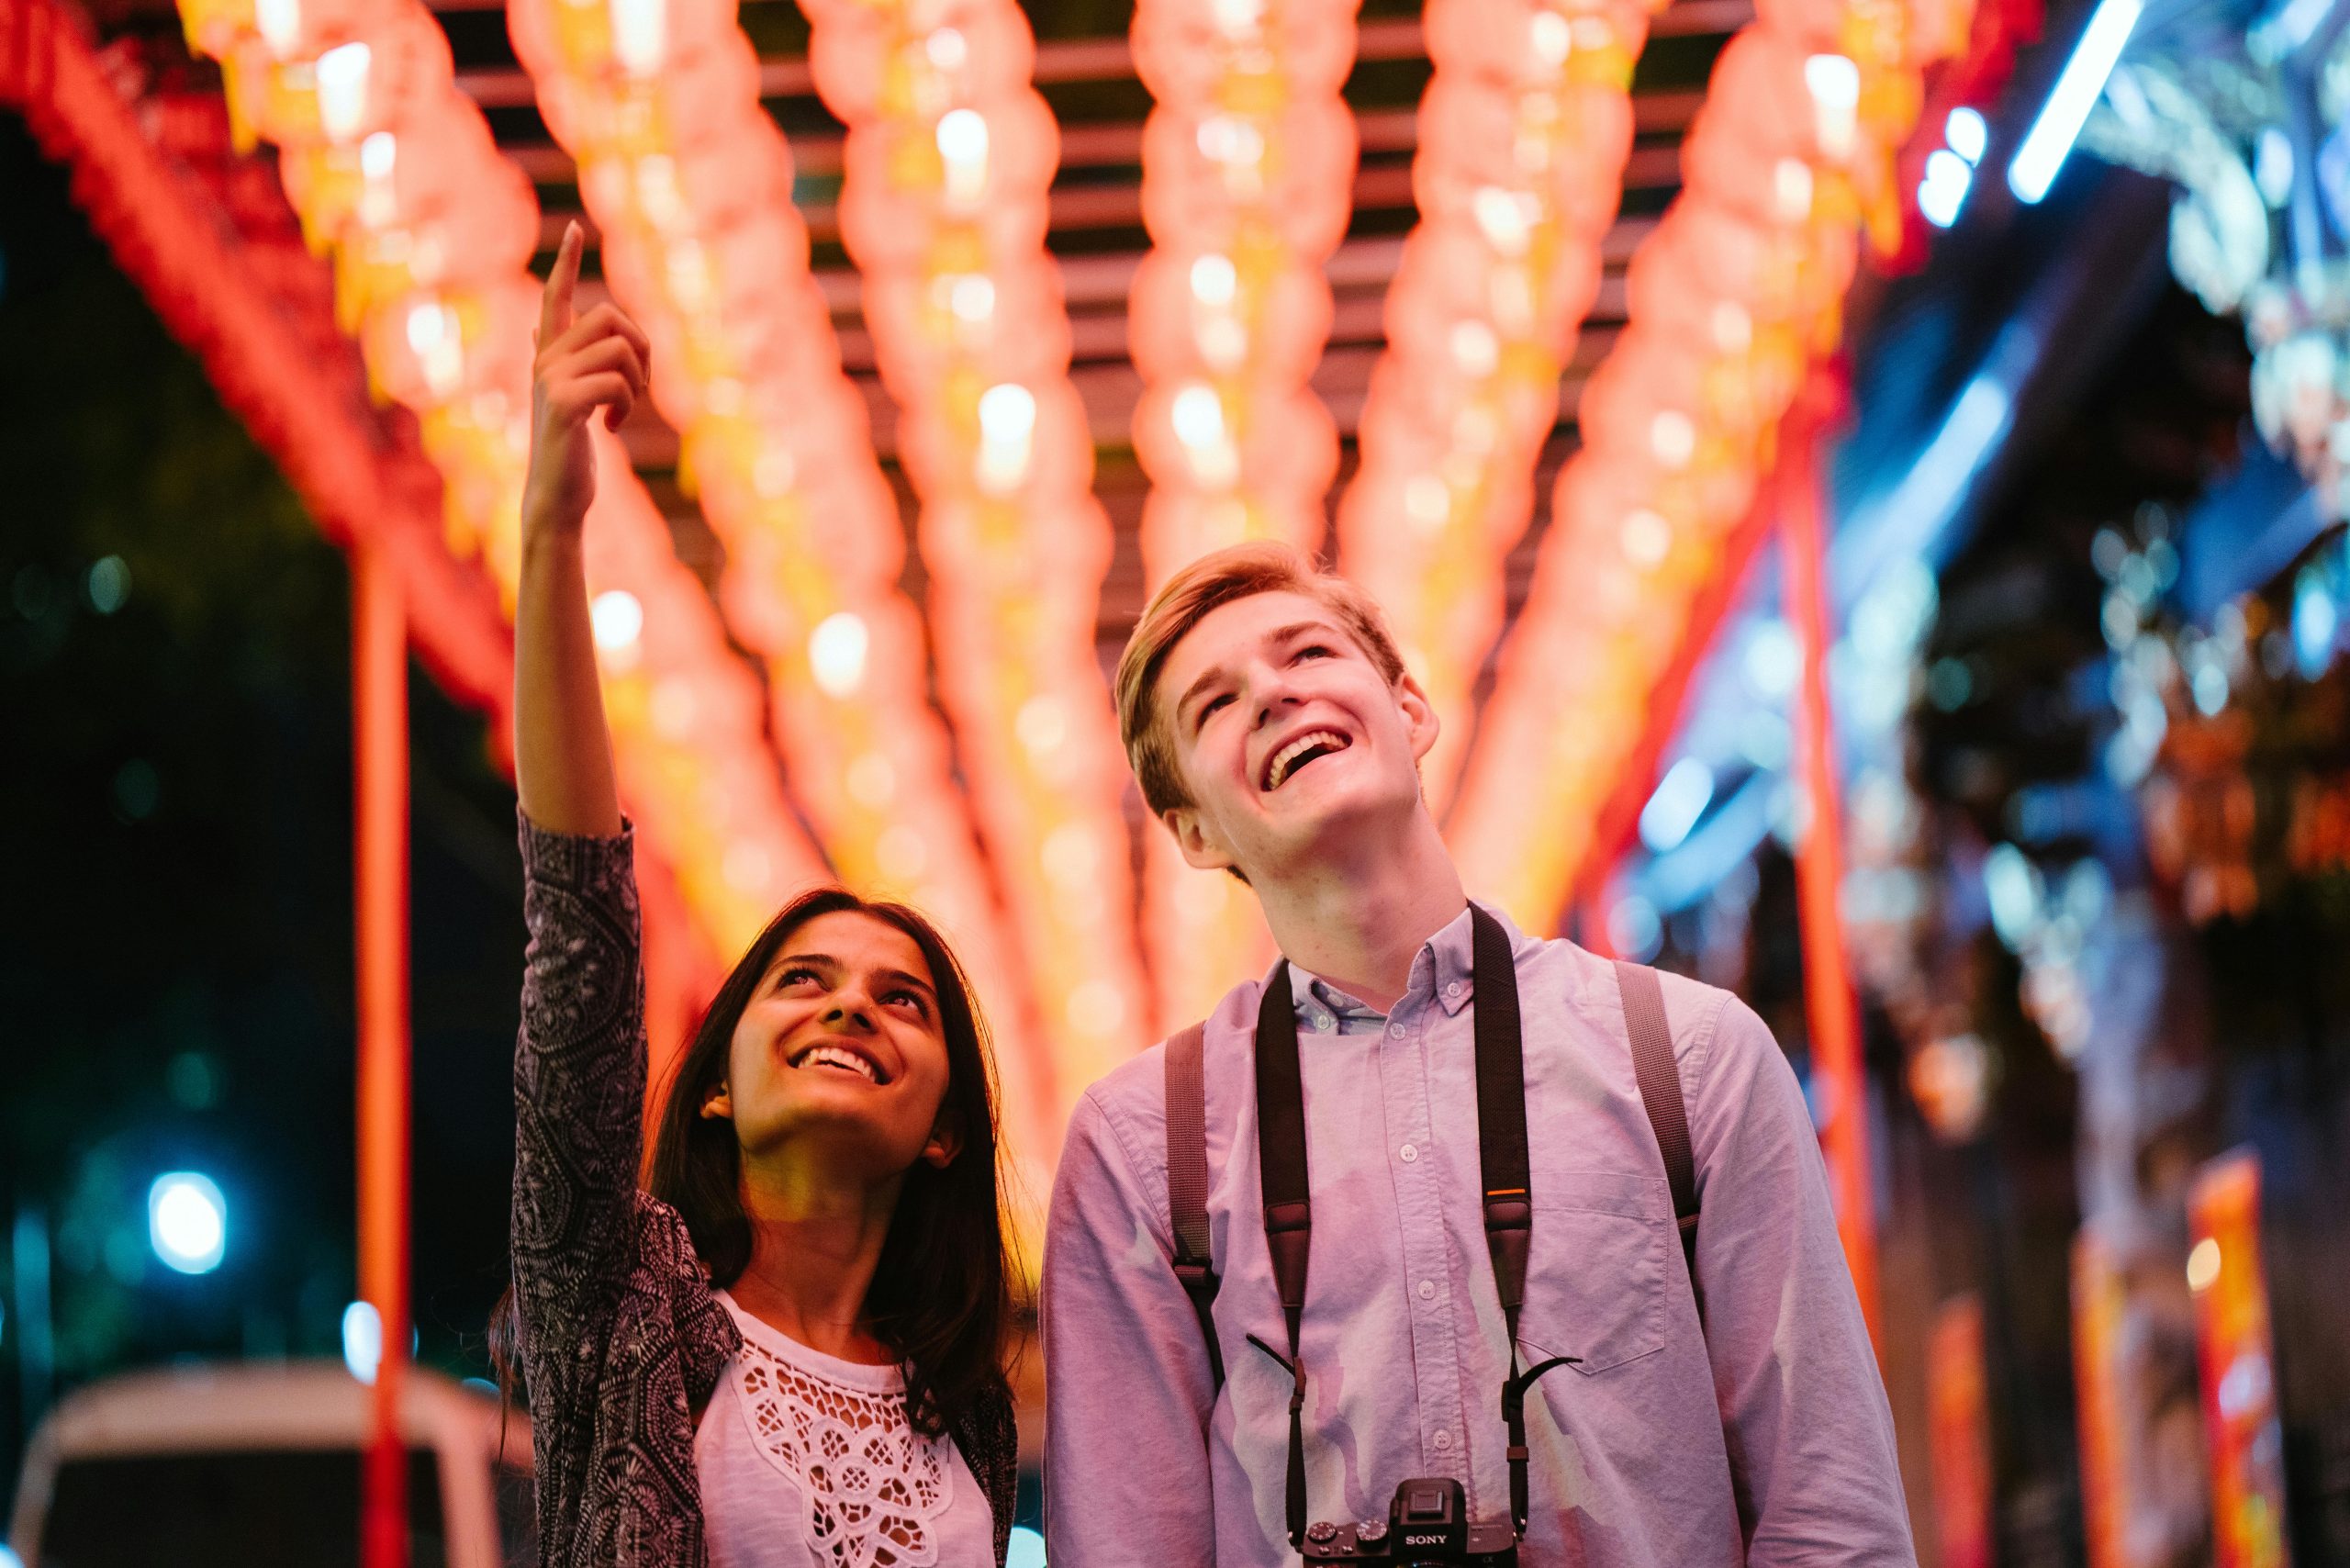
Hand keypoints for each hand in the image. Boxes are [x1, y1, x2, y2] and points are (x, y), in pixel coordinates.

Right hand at [522, 221, 652, 536]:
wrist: (556, 496)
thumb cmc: (569, 451)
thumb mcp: (570, 401)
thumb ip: (563, 363)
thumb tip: (538, 325)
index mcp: (550, 355)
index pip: (556, 296)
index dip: (566, 262)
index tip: (573, 226)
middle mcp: (544, 359)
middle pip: (611, 316)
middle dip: (642, 349)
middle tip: (639, 388)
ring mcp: (548, 379)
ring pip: (619, 348)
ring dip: (637, 383)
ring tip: (621, 412)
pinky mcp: (560, 403)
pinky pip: (616, 381)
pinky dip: (626, 406)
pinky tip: (610, 430)